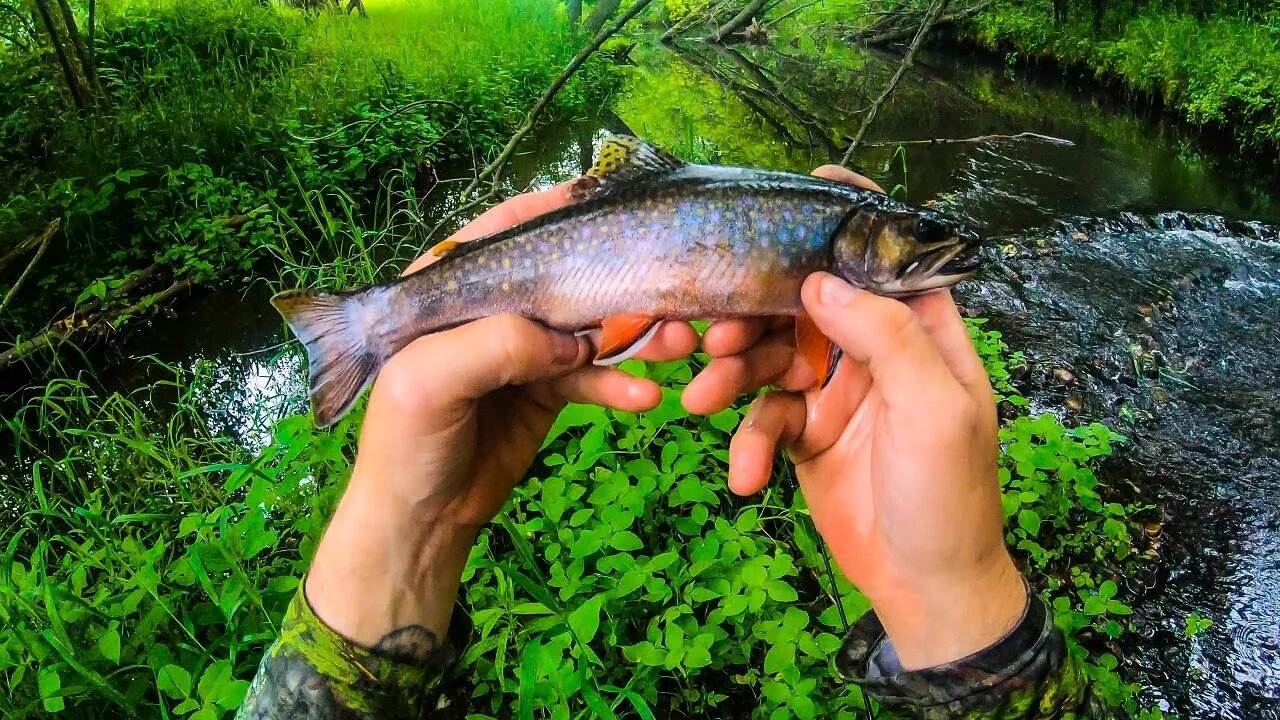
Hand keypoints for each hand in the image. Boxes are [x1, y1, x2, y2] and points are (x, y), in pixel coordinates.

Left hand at [306, 184, 699, 647]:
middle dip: (615, 283)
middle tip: (667, 288)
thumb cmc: (404, 444)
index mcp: (446, 287)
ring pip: (587, 330)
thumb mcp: (429, 383)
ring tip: (679, 346)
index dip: (554, 212)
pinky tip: (646, 397)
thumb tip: (569, 341)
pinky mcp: (547, 389)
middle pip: (561, 279)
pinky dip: (619, 386)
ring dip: (634, 337)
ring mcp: (522, 349)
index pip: (505, 232)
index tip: (608, 202)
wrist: (420, 522)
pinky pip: (592, 377)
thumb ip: (495, 345)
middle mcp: (489, 309)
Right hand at [687, 167, 1026, 670]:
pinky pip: (761, 420)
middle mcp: (875, 352)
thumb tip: (821, 281)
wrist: (925, 587)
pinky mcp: (803, 435)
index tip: (805, 186)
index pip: (888, 257)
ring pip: (769, 358)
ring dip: (732, 377)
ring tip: (701, 401)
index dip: (853, 218)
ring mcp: (835, 393)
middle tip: (715, 330)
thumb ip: (886, 337)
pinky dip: (746, 444)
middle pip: (805, 305)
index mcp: (921, 333)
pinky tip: (744, 476)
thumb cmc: (950, 495)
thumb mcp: (934, 409)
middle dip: (756, 312)